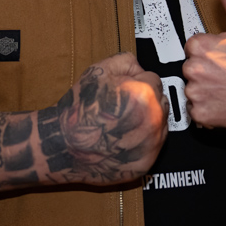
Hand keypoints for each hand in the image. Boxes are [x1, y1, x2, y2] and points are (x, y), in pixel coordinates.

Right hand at [40, 52, 168, 184]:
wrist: (64, 144)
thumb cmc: (80, 109)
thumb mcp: (99, 70)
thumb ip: (127, 61)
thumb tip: (141, 68)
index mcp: (145, 94)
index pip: (155, 80)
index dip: (137, 82)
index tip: (124, 90)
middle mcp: (153, 121)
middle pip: (161, 102)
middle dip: (146, 101)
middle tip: (121, 107)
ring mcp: (152, 145)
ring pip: (160, 124)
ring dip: (147, 121)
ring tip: (120, 124)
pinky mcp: (146, 163)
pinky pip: (154, 146)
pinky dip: (142, 142)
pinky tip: (122, 139)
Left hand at [183, 0, 225, 128]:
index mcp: (201, 47)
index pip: (194, 46)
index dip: (210, 50)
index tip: (224, 56)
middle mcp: (194, 69)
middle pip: (191, 66)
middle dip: (207, 68)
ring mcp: (197, 93)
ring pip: (193, 87)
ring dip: (206, 88)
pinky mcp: (201, 114)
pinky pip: (196, 110)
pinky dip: (207, 108)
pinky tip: (224, 100)